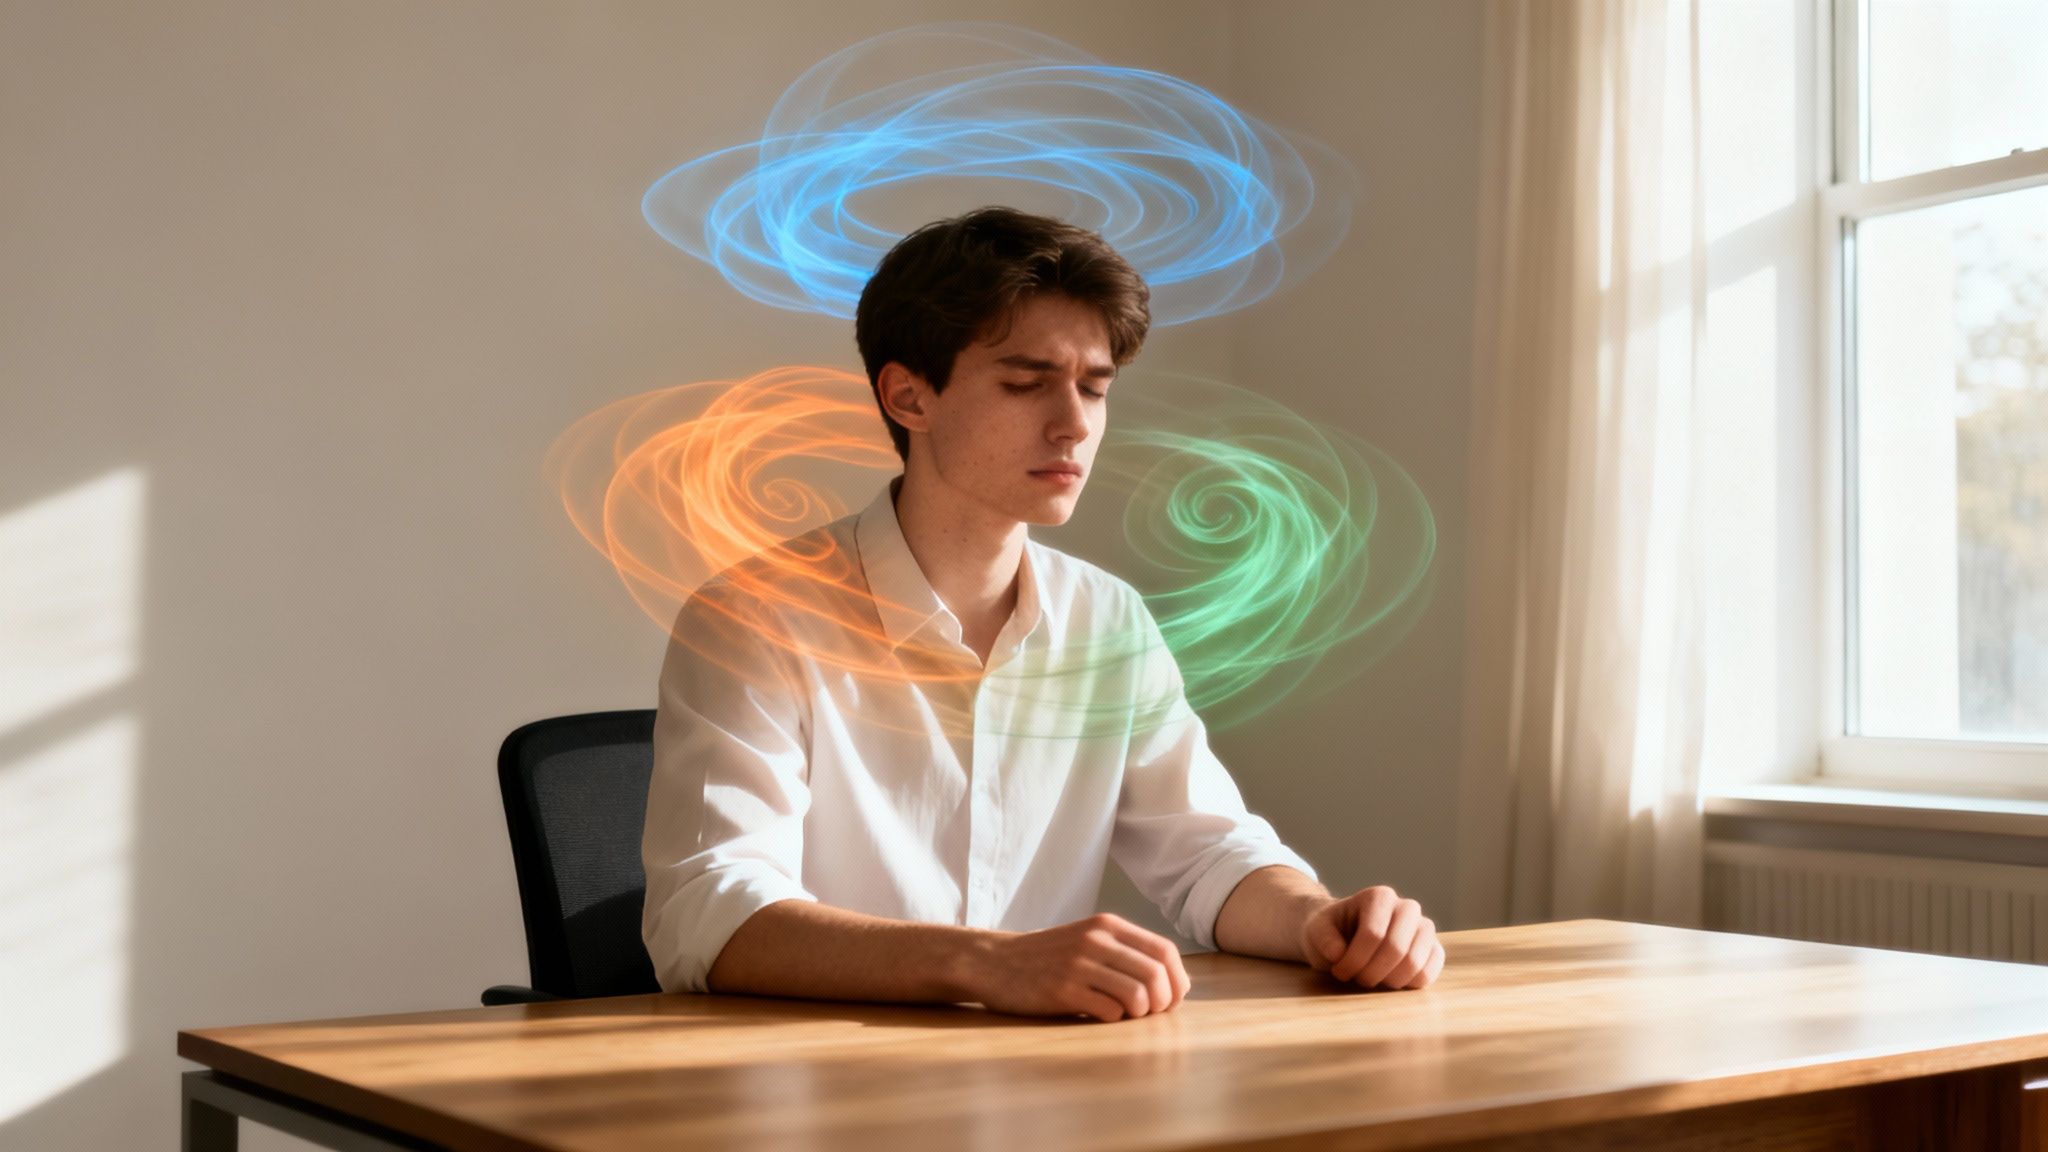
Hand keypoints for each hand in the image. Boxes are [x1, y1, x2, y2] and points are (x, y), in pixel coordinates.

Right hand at [967, 913, 1191, 1021]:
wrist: (995, 962)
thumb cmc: (1049, 957)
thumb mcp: (1088, 940)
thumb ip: (1125, 953)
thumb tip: (1174, 982)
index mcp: (1108, 926)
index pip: (1164, 951)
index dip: (1178, 979)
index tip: (1172, 998)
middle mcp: (1096, 940)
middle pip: (1156, 974)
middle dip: (1164, 1002)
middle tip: (1152, 1013)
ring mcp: (1079, 964)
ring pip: (1137, 995)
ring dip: (1140, 1013)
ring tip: (1126, 1015)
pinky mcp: (1062, 990)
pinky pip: (1109, 1011)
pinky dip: (1114, 1019)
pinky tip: (1101, 1015)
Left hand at [1299, 886, 1443, 990]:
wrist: (1344, 936)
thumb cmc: (1331, 932)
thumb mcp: (1316, 930)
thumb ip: (1323, 938)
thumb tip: (1338, 953)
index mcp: (1379, 896)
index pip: (1373, 933)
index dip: (1354, 959)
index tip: (1339, 971)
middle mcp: (1407, 907)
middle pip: (1397, 948)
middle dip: (1372, 972)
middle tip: (1356, 979)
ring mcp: (1424, 928)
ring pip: (1415, 962)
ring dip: (1388, 981)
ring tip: (1371, 980)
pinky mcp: (1433, 950)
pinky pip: (1429, 973)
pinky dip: (1408, 985)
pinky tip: (1389, 982)